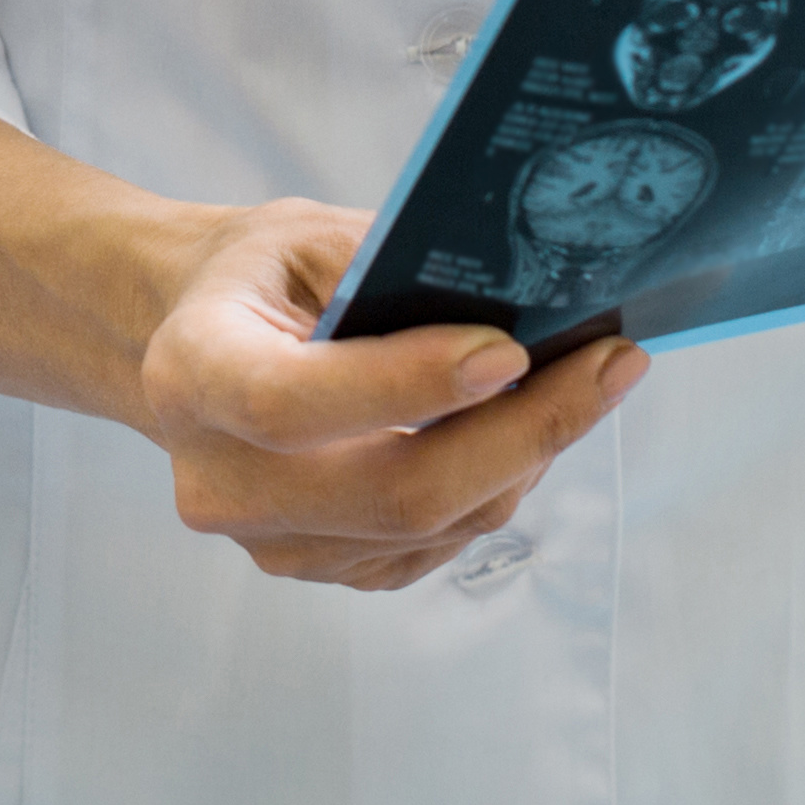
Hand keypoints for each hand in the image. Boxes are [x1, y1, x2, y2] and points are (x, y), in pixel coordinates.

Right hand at [123, 198, 648, 588]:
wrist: (194, 346)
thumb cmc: (259, 276)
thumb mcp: (303, 234)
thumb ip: (387, 266)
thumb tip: (519, 295)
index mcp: (193, 377)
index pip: (293, 405)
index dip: (405, 385)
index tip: (510, 349)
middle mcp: (221, 481)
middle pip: (392, 490)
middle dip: (520, 431)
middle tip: (611, 365)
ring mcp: (273, 543)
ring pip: (433, 522)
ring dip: (527, 454)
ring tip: (591, 380)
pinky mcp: (325, 570)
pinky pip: (437, 542)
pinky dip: (499, 482)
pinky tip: (528, 424)